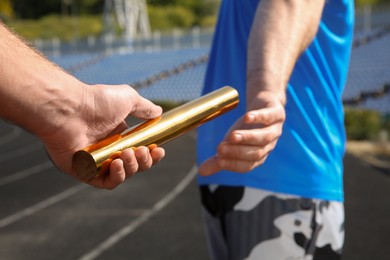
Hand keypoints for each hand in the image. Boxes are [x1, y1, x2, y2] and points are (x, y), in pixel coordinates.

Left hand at [41, 84, 164, 188]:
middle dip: (144, 161)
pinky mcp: (84, 171)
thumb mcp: (128, 99)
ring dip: (131, 167)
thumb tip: (159, 112)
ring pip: (122, 174)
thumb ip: (144, 107)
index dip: (153, 154)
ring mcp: (97, 162)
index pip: (141, 151)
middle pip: (135, 165)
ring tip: (127, 153)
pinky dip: (116, 177)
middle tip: (141, 150)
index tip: (160, 150)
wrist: (70, 109)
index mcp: (119, 136)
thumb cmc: (97, 102)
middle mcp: (109, 149)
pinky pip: (105, 182)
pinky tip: (117, 164)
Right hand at [199, 92, 284, 175]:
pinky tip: (247, 117)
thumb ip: (218, 158)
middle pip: (255, 153)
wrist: (263, 105)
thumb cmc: (246, 128)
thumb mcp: (230, 143)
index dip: (233, 164)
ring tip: (232, 136)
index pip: (246, 165)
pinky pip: (270, 117)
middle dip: (238, 152)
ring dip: (247, 137)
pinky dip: (259, 118)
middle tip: (220, 148)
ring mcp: (275, 130)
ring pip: (264, 137)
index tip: (219, 161)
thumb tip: (201, 171)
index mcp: (257, 157)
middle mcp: (268, 146)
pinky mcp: (277, 114)